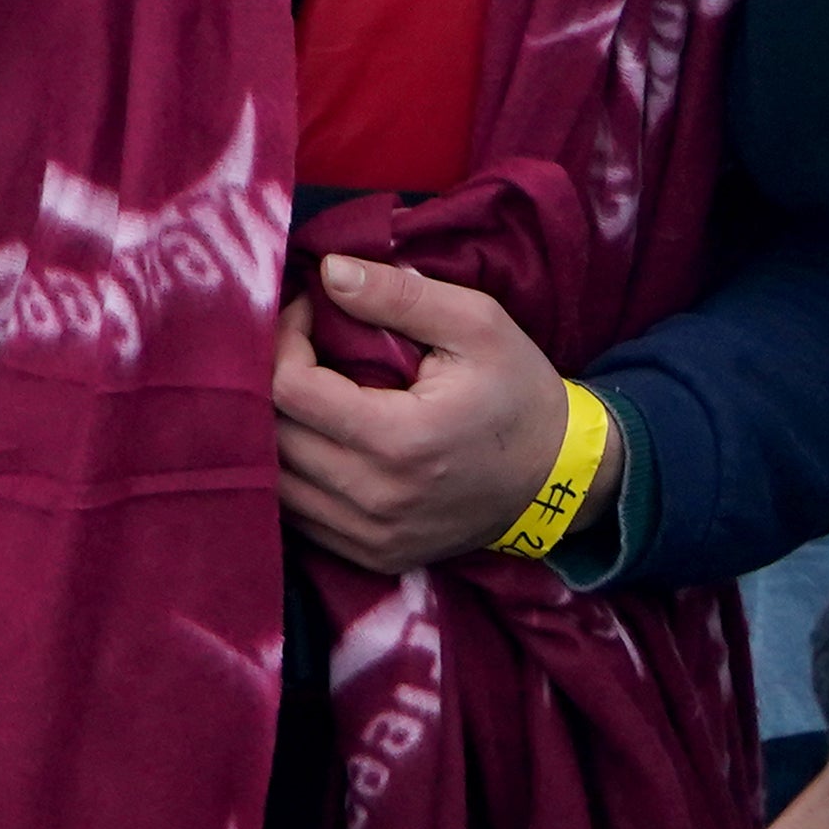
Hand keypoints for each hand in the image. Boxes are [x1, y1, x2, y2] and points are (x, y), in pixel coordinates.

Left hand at [271, 255, 593, 574]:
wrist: (557, 476)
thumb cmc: (517, 390)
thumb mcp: (476, 323)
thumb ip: (400, 294)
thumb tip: (329, 272)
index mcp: (400, 440)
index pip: (290, 389)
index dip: (284, 339)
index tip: (309, 312)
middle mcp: (376, 499)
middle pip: (272, 435)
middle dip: (270, 379)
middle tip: (299, 344)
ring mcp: (372, 537)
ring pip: (275, 481)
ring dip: (274, 428)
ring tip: (303, 388)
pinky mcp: (372, 556)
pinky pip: (298, 517)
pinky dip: (292, 474)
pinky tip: (316, 437)